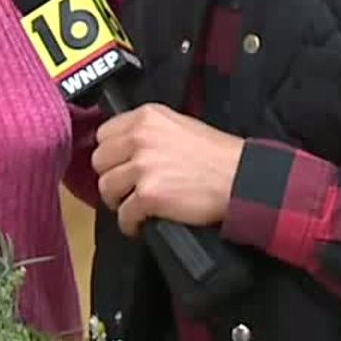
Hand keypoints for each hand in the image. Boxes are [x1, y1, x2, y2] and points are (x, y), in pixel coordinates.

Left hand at [92, 105, 245, 237]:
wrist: (240, 178)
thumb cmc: (217, 155)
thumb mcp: (179, 126)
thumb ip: (148, 132)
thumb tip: (123, 148)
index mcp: (146, 117)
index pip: (104, 134)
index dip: (111, 153)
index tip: (119, 165)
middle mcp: (140, 137)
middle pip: (100, 161)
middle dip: (112, 176)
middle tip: (127, 188)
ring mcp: (142, 166)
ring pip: (106, 188)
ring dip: (119, 201)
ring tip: (134, 206)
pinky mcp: (148, 195)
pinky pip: (123, 214)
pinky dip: (130, 223)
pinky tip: (142, 223)